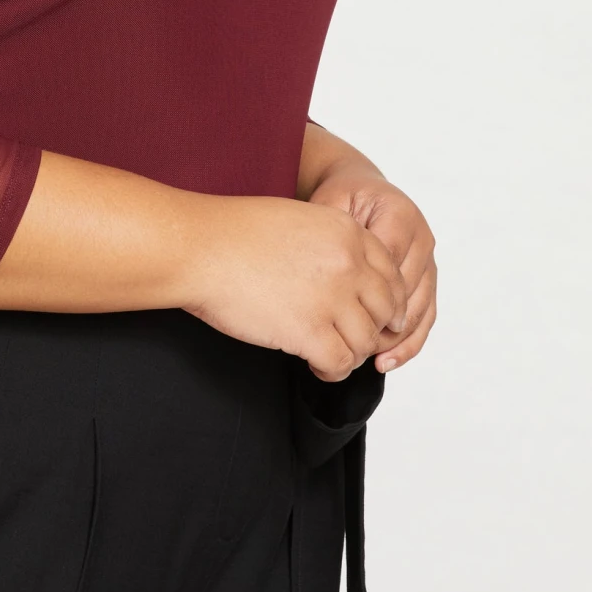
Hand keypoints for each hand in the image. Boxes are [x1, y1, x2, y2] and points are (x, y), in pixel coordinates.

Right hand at [182, 194, 409, 382]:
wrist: (200, 247)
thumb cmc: (234, 232)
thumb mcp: (298, 219)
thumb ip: (330, 244)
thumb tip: (344, 277)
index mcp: (348, 231)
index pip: (391, 273)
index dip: (385, 300)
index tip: (374, 314)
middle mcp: (349, 264)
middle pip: (385, 309)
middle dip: (372, 328)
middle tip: (351, 338)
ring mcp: (332, 299)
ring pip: (366, 341)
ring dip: (351, 353)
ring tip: (329, 355)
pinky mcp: (310, 332)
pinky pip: (341, 364)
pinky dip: (332, 371)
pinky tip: (315, 365)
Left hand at [308, 163, 436, 371]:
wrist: (363, 191)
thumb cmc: (344, 197)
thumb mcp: (331, 204)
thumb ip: (329, 231)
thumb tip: (321, 270)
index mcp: (400, 216)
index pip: (387, 266)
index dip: (366, 297)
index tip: (338, 320)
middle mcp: (422, 238)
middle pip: (406, 292)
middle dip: (379, 323)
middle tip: (348, 346)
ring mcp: (428, 261)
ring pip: (419, 309)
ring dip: (394, 339)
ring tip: (365, 359)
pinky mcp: (428, 279)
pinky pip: (426, 317)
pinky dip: (407, 343)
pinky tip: (385, 360)